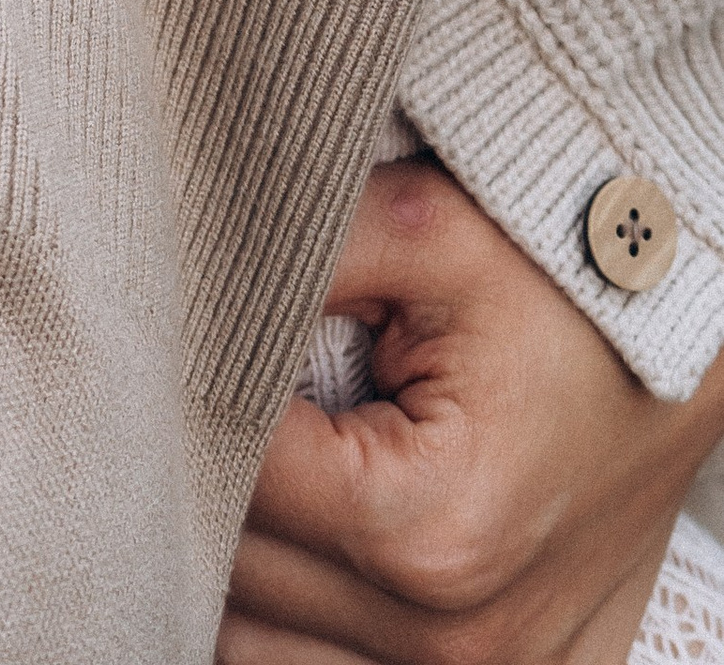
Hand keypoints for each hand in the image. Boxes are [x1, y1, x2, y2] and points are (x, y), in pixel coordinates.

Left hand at [223, 160, 723, 663]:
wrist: (690, 328)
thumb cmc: (564, 280)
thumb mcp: (427, 230)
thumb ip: (295, 252)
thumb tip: (180, 271)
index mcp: (428, 532)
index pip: (231, 476)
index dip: (187, 389)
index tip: (182, 327)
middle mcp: (455, 637)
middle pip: (237, 568)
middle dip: (204, 466)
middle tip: (210, 379)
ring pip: (261, 647)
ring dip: (242, 558)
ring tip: (265, 459)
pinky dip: (298, 615)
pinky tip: (302, 536)